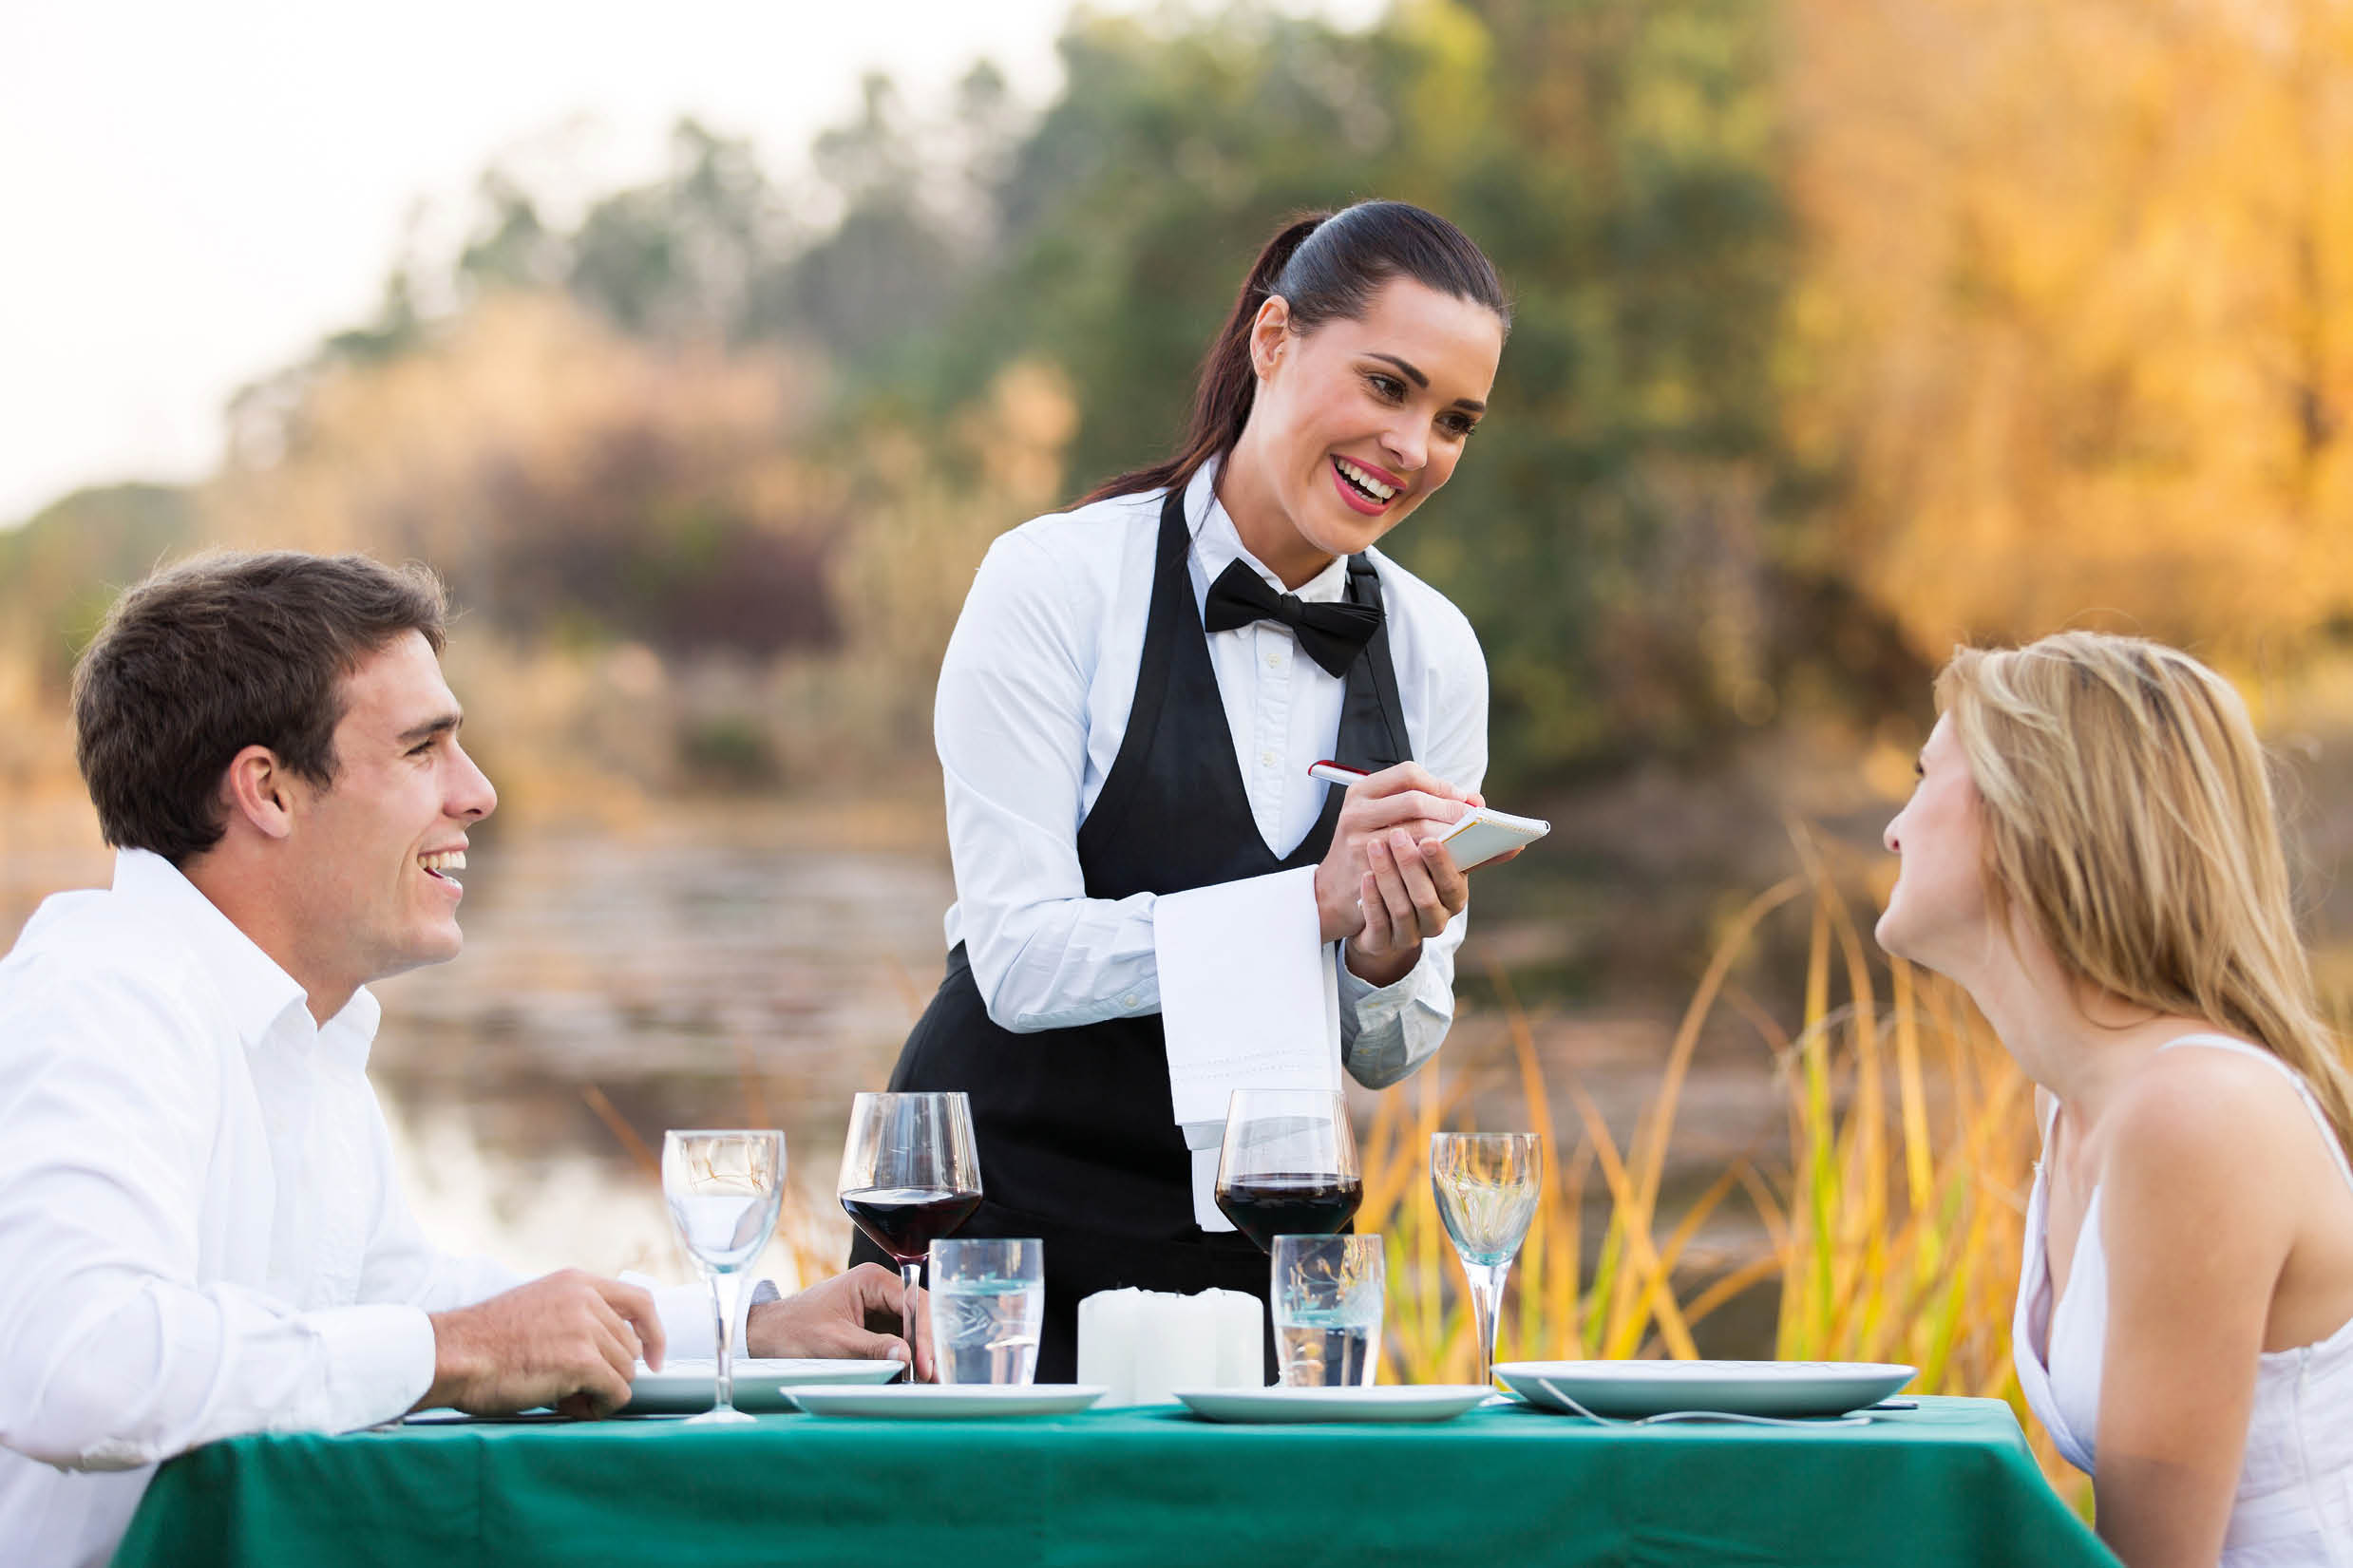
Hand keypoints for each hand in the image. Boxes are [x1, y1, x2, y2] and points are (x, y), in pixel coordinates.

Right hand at [420, 1269, 663, 1418]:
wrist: (453, 1354)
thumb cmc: (484, 1343)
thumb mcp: (537, 1308)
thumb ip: (574, 1318)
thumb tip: (608, 1356)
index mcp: (576, 1283)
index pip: (639, 1300)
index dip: (654, 1332)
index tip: (655, 1358)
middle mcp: (585, 1299)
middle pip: (630, 1346)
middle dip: (611, 1373)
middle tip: (579, 1391)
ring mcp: (585, 1327)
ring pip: (625, 1371)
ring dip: (603, 1391)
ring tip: (570, 1399)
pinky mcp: (581, 1359)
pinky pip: (616, 1391)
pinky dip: (602, 1406)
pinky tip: (577, 1408)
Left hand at [745, 1262, 932, 1381]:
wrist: (766, 1337)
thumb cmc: (793, 1332)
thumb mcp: (834, 1343)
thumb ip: (872, 1348)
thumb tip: (906, 1356)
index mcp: (870, 1279)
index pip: (912, 1302)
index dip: (923, 1334)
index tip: (925, 1364)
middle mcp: (878, 1287)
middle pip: (918, 1313)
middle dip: (926, 1344)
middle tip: (934, 1376)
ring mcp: (877, 1305)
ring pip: (911, 1326)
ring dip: (919, 1351)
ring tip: (929, 1378)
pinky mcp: (873, 1323)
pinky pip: (898, 1336)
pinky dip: (906, 1354)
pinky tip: (914, 1372)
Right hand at [1313, 762, 1475, 945]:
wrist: (1334, 890)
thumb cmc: (1371, 849)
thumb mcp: (1385, 819)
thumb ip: (1427, 807)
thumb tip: (1479, 804)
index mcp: (1362, 791)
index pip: (1409, 774)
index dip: (1442, 785)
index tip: (1464, 800)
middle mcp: (1357, 812)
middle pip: (1416, 800)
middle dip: (1451, 811)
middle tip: (1475, 823)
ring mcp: (1359, 841)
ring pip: (1418, 830)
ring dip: (1450, 836)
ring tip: (1469, 842)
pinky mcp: (1367, 870)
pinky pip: (1413, 861)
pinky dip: (1438, 860)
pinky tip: (1452, 863)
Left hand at [1345, 828, 1470, 985]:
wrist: (1376, 913)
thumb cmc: (1410, 876)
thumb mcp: (1434, 857)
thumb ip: (1453, 832)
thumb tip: (1479, 801)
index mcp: (1453, 896)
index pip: (1453, 883)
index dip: (1442, 862)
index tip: (1430, 838)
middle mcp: (1435, 918)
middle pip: (1427, 897)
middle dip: (1413, 866)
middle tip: (1398, 835)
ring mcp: (1408, 933)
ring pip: (1402, 910)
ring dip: (1389, 877)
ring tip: (1375, 846)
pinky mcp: (1381, 942)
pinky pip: (1378, 925)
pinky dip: (1372, 900)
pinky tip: (1366, 876)